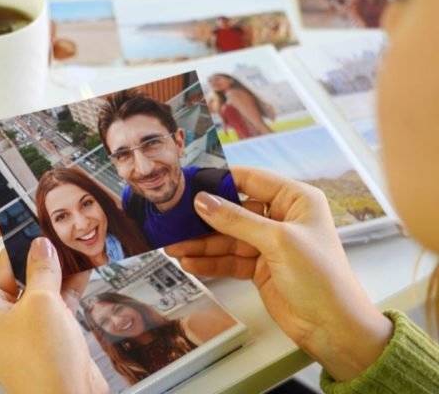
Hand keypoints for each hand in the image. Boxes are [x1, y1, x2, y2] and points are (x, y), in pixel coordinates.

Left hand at [0, 215, 107, 393]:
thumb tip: (40, 247)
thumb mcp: (42, 305)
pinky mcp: (45, 330)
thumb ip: (41, 270)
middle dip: (24, 247)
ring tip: (66, 244)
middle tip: (43, 227)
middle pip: (3, 269)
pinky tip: (82, 268)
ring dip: (49, 264)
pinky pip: (52, 298)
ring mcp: (21, 323)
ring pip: (31, 283)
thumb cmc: (42, 368)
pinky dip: (66, 283)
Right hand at [165, 167, 392, 381]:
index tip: (190, 184)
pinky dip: (210, 262)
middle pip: (234, 211)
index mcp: (296, 200)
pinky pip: (229, 259)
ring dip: (201, 244)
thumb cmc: (322, 278)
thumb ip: (237, 220)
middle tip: (175, 222)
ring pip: (227, 238)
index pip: (251, 180)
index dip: (220, 180)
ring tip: (174, 248)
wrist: (333, 328)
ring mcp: (269, 244)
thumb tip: (203, 202)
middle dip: (204, 219)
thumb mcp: (278, 241)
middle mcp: (282, 218)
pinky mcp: (260, 267)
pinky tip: (190, 263)